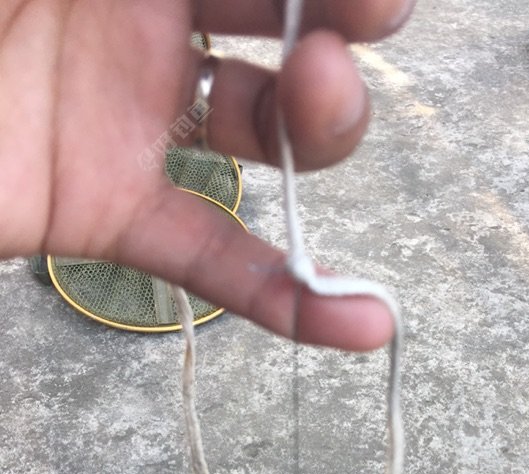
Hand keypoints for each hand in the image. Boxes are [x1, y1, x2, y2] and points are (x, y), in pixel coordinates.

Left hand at [0, 0, 412, 348]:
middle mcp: (137, 10)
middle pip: (282, 20)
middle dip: (336, 23)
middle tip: (350, 27)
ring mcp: (125, 116)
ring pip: (261, 131)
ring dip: (321, 132)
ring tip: (319, 108)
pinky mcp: (103, 210)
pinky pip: (208, 254)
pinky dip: (286, 297)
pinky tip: (363, 324)